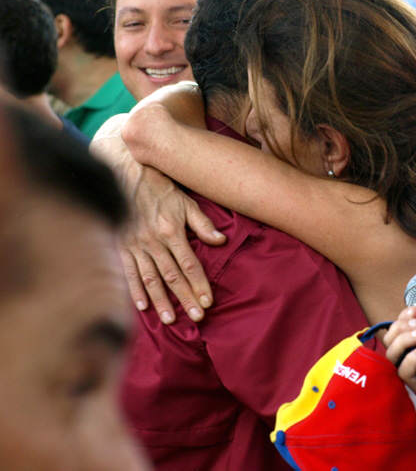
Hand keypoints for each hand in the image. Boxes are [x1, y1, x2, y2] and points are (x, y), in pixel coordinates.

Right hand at [92, 116, 224, 323]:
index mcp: (171, 231)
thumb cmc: (158, 185)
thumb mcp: (184, 200)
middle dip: (185, 299)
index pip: (190, 264)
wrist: (122, 170)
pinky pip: (127, 271)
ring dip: (161, 301)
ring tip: (170, 320)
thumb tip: (221, 241)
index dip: (199, 284)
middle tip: (196, 319)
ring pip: (150, 279)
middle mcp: (153, 241)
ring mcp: (134, 245)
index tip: (208, 303)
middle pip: (173, 276)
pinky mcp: (119, 245)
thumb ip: (203, 223)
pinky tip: (141, 307)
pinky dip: (134, 290)